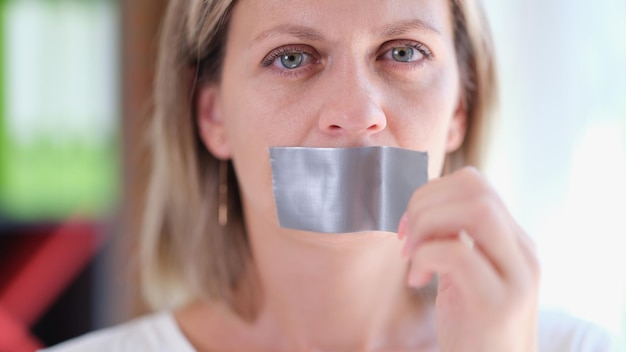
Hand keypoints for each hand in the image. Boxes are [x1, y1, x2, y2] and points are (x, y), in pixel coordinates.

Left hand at [398, 167, 539, 351]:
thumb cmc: (472, 328)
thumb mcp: (465, 275)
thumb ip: (456, 240)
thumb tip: (423, 207)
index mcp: (513, 242)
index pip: (476, 183)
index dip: (433, 191)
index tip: (410, 222)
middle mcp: (523, 253)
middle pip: (476, 187)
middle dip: (426, 202)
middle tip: (405, 236)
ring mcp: (516, 277)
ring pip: (476, 210)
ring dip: (427, 224)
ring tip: (410, 254)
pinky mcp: (497, 303)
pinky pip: (457, 253)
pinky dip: (425, 258)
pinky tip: (417, 281)